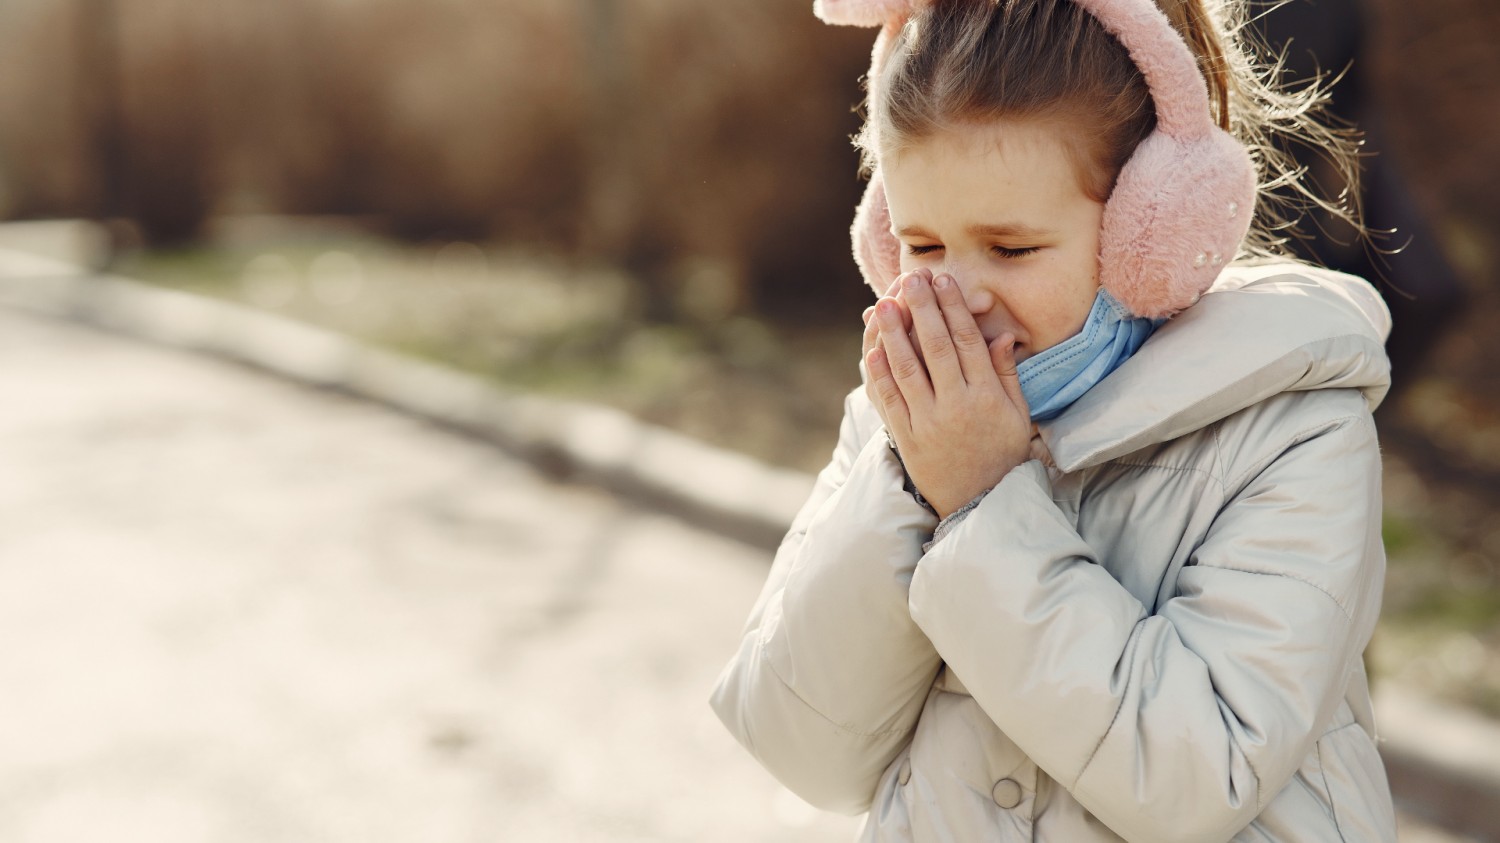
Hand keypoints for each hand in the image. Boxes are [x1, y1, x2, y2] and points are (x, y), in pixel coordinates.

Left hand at [865, 270, 1031, 517]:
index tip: (943, 281)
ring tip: (884, 304)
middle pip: (936, 347)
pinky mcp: (907, 439)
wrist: (980, 504)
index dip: (953, 308)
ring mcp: (928, 423)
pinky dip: (880, 374)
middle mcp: (956, 407)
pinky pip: (889, 401)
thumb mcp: (1018, 416)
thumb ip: (1007, 375)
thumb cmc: (1003, 455)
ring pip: (907, 370)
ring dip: (894, 334)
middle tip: (911, 278)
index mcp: (987, 397)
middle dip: (922, 309)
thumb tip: (1003, 335)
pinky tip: (873, 348)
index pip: (968, 342)